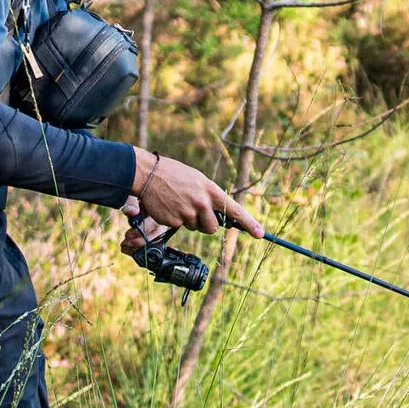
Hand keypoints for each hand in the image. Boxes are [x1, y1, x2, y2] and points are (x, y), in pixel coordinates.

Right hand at [126, 149, 263, 239]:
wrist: (147, 173)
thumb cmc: (173, 174)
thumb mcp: (197, 180)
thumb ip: (209, 196)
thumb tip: (219, 216)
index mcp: (211, 190)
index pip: (235, 209)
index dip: (250, 223)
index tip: (261, 234)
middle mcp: (202, 202)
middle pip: (212, 228)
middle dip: (204, 224)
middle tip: (193, 210)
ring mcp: (188, 212)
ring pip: (195, 228)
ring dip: (188, 220)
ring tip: (177, 202)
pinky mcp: (174, 220)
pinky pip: (179, 226)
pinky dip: (173, 219)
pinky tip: (167, 206)